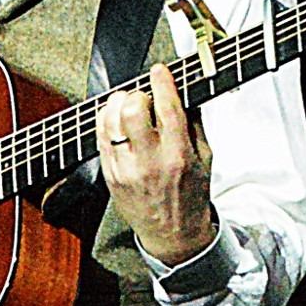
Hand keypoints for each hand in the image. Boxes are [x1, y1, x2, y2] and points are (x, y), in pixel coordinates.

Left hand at [97, 63, 215, 265]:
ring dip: (118, 104)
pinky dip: (107, 120)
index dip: (162, 83)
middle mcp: (149, 162)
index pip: (167, 110)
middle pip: (131, 109)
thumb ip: (194, 123)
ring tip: (129, 106)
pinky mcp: (108, 174)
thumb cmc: (190, 194)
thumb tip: (182, 92)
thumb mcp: (206, 158)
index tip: (159, 71)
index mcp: (178, 156)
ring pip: (109, 119)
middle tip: (144, 97)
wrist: (172, 234)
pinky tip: (117, 120)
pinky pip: (99, 135)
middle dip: (137, 94)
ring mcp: (124, 169)